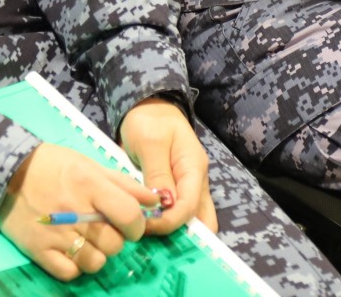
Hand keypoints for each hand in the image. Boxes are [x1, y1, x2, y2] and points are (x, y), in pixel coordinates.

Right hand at [0, 142, 161, 280]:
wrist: (5, 171)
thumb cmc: (53, 165)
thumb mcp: (89, 165)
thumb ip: (123, 183)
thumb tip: (155, 200)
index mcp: (89, 185)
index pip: (129, 215)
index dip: (137, 225)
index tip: (132, 225)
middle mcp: (74, 212)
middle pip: (114, 243)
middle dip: (115, 238)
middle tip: (103, 228)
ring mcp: (55, 235)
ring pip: (95, 262)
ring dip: (97, 253)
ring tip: (87, 240)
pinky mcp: (39, 251)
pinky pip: (70, 272)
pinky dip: (75, 265)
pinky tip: (70, 250)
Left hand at [118, 97, 216, 233]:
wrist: (148, 106)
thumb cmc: (149, 120)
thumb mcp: (150, 142)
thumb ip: (158, 173)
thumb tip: (164, 204)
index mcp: (194, 169)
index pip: (189, 207)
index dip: (168, 222)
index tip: (142, 225)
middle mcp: (195, 182)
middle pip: (198, 220)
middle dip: (176, 234)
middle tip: (146, 236)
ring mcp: (187, 187)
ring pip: (189, 220)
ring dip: (171, 231)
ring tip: (145, 233)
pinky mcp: (174, 190)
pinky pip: (175, 213)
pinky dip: (163, 223)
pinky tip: (145, 226)